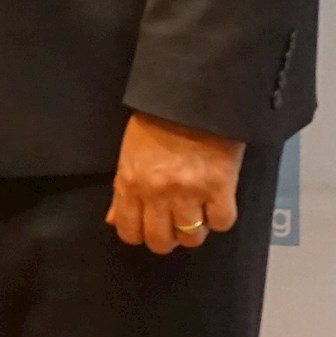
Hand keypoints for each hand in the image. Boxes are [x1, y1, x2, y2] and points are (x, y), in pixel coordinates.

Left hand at [105, 111, 240, 255]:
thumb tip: (113, 221)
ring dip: (196, 229)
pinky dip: (221, 217)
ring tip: (199, 213)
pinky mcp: (219, 186)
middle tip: (177, 223)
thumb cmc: (157, 120)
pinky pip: (222, 222)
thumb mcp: (129, 154)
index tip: (152, 226)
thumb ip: (122, 191)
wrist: (192, 94)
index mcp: (130, 184)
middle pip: (161, 241)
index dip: (141, 234)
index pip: (129, 233)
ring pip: (192, 238)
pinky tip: (217, 203)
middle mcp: (157, 193)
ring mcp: (189, 191)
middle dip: (169, 237)